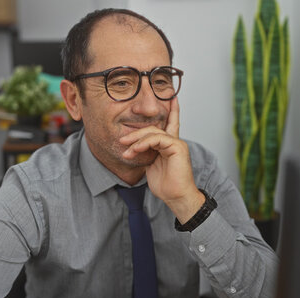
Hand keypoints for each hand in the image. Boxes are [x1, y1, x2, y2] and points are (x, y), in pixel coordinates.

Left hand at [119, 98, 204, 222]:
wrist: (176, 197)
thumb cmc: (166, 186)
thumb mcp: (151, 167)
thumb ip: (146, 154)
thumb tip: (135, 149)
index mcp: (169, 145)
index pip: (169, 124)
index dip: (170, 111)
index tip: (170, 98)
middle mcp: (174, 142)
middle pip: (153, 128)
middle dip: (135, 133)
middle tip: (122, 140)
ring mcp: (177, 143)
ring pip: (153, 132)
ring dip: (136, 140)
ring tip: (126, 149)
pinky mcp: (178, 147)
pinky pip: (158, 138)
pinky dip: (144, 143)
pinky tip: (136, 150)